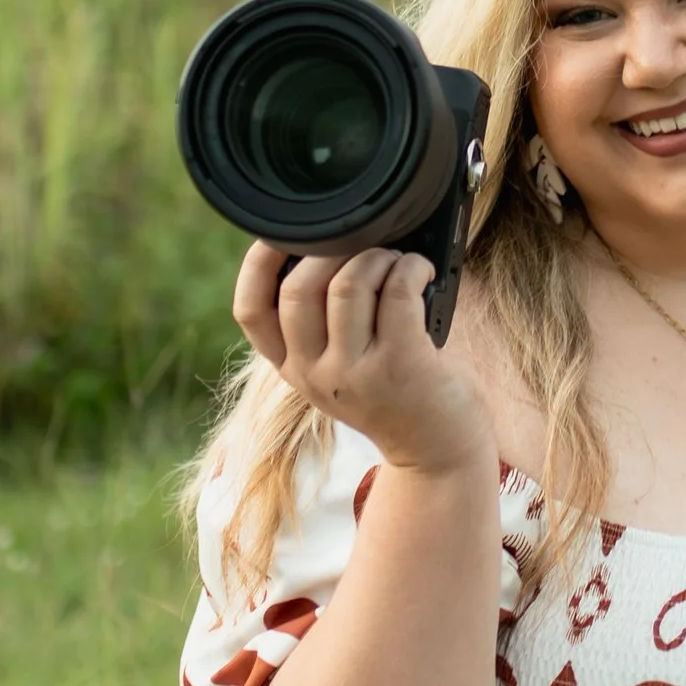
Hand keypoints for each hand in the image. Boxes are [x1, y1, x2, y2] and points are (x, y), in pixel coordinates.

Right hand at [234, 242, 491, 479]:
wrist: (436, 450)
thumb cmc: (393, 390)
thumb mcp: (337, 366)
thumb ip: (319, 324)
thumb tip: (322, 246)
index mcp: (291, 367)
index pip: (250, 311)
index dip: (256, 264)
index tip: (277, 235)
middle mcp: (313, 374)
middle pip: (299, 286)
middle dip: (333, 249)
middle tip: (367, 250)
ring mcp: (354, 374)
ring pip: (348, 283)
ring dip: (378, 256)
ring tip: (397, 262)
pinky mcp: (399, 366)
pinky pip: (396, 291)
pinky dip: (411, 267)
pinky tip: (421, 272)